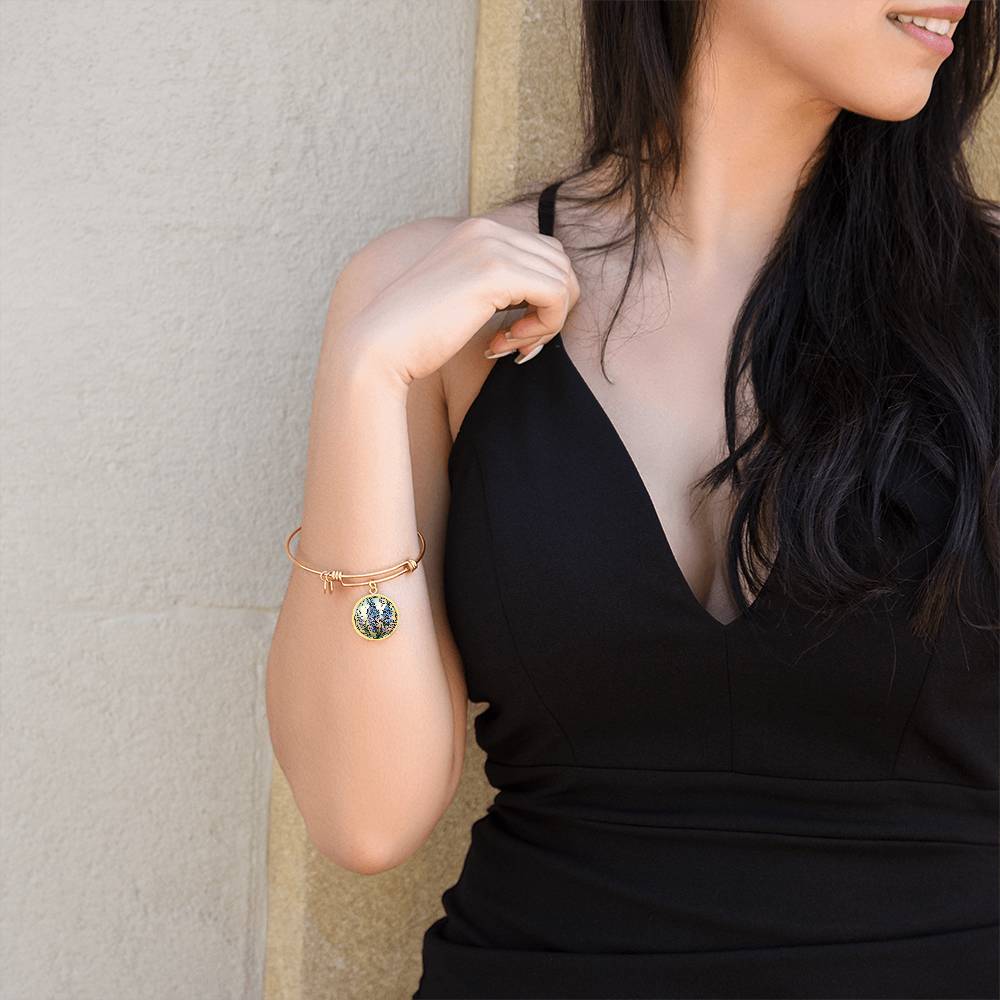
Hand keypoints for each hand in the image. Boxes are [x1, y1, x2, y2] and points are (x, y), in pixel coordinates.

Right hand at [342, 216, 579, 385]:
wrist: (380, 347)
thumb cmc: (418, 335)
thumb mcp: (464, 297)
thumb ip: (499, 286)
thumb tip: (551, 293)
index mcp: (477, 231)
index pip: (545, 253)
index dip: (544, 298)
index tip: (515, 333)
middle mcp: (486, 230)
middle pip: (560, 264)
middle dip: (553, 308)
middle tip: (520, 343)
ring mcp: (491, 247)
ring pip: (563, 280)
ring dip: (548, 322)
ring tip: (512, 345)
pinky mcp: (496, 273)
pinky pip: (556, 296)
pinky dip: (544, 327)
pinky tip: (509, 344)